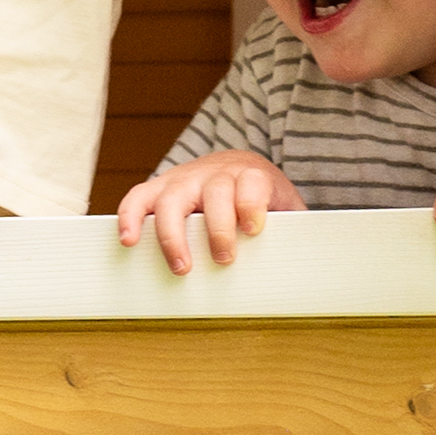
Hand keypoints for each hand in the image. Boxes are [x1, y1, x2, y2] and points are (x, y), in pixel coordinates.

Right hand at [116, 149, 306, 275]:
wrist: (236, 168)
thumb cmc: (261, 199)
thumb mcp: (285, 208)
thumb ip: (294, 231)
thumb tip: (307, 266)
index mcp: (250, 175)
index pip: (251, 182)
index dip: (251, 203)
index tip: (254, 228)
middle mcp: (215, 173)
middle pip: (214, 193)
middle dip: (218, 228)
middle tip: (224, 259)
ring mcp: (184, 179)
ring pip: (172, 199)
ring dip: (173, 234)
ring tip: (181, 266)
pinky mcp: (160, 188)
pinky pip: (138, 197)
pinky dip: (129, 217)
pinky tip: (128, 240)